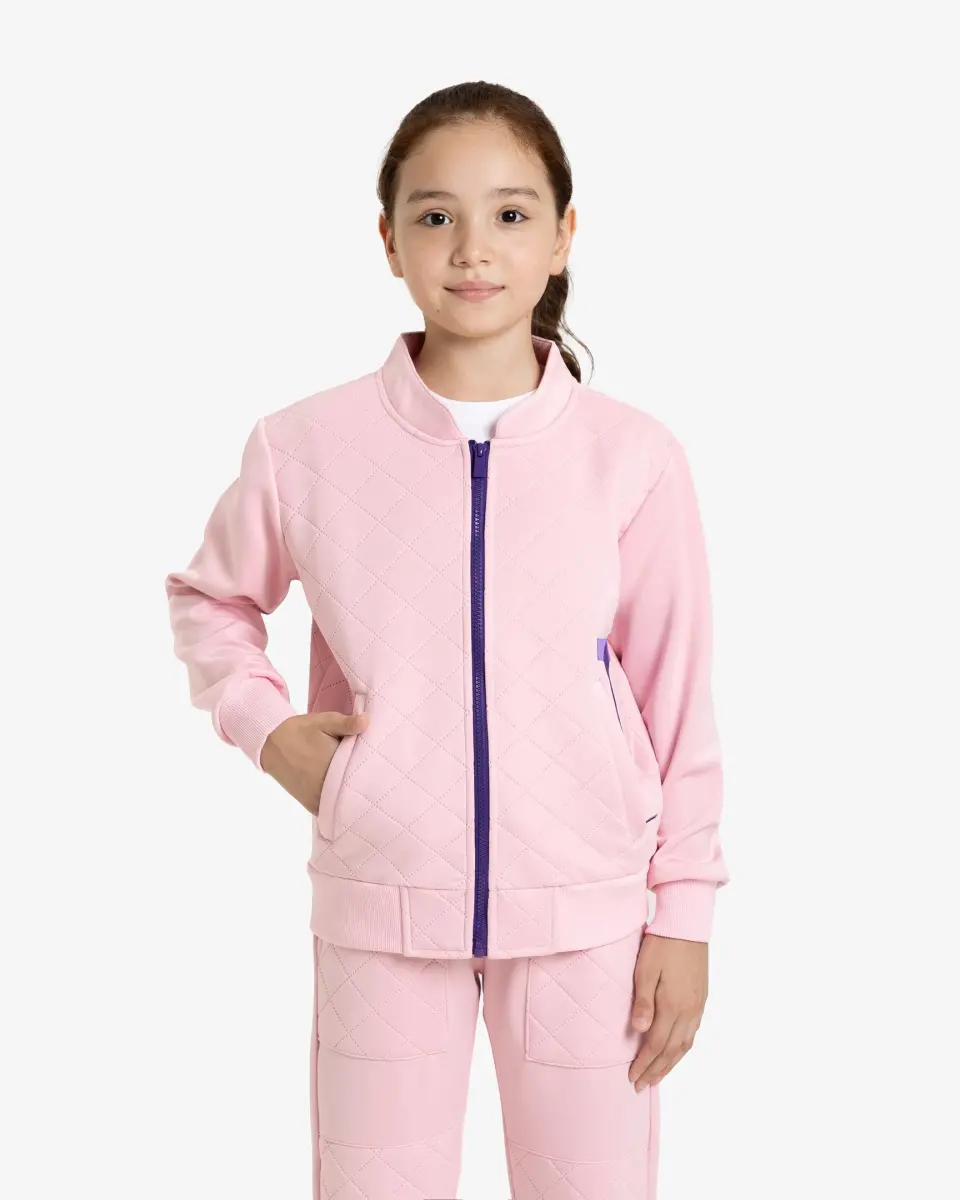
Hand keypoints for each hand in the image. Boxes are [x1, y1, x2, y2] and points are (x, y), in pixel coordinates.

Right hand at [260, 710, 369, 814]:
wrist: (272, 745)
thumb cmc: (301, 731)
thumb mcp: (324, 721)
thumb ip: (346, 724)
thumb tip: (367, 721)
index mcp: (333, 766)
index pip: (362, 774)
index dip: (373, 772)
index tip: (380, 767)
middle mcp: (326, 787)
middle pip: (354, 791)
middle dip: (364, 785)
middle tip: (374, 777)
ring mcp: (318, 799)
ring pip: (343, 802)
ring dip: (352, 796)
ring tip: (362, 786)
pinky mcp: (311, 805)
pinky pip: (331, 809)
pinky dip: (339, 804)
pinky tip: (347, 794)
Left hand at [627, 932, 707, 1090]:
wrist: (687, 925)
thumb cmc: (661, 945)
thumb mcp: (645, 970)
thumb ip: (643, 1002)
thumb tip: (639, 1031)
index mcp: (673, 1005)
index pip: (656, 1044)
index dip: (644, 1063)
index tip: (632, 1077)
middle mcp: (688, 1011)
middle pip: (672, 1050)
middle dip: (657, 1070)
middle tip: (642, 1085)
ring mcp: (697, 1006)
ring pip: (685, 1045)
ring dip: (671, 1063)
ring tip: (658, 1076)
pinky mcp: (701, 998)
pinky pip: (693, 1033)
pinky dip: (683, 1048)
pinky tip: (676, 1051)